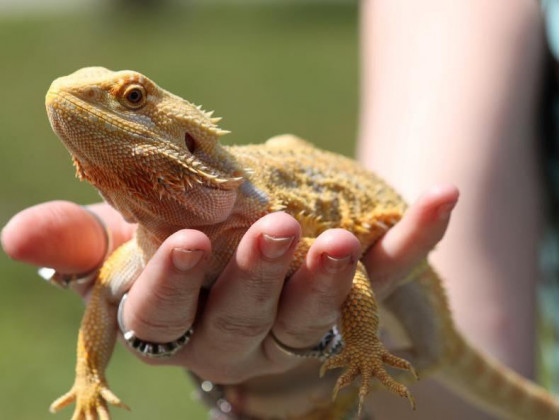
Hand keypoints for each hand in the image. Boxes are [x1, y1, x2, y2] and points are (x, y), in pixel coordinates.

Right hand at [1, 185, 457, 406]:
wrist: (250, 259)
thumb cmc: (180, 250)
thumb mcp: (125, 241)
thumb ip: (80, 240)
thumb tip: (15, 235)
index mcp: (179, 319)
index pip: (165, 315)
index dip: (171, 284)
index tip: (182, 243)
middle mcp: (240, 334)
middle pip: (247, 317)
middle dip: (258, 277)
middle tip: (274, 230)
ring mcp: (301, 322)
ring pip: (314, 313)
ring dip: (329, 278)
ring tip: (338, 238)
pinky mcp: (355, 296)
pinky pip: (388, 273)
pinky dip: (414, 236)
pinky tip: (438, 197)